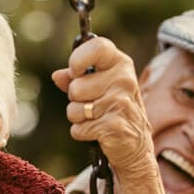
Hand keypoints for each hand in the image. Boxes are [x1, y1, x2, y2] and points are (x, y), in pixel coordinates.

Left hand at [51, 36, 157, 183]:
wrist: (136, 146)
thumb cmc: (114, 111)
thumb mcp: (99, 88)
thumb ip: (76, 78)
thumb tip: (57, 76)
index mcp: (121, 64)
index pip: (98, 47)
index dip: (79, 58)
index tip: (74, 71)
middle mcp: (124, 81)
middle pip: (75, 87)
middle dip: (76, 100)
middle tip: (93, 105)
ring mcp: (120, 103)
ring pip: (74, 110)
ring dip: (78, 118)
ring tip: (96, 119)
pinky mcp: (114, 126)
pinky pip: (78, 129)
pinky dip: (82, 133)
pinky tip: (99, 133)